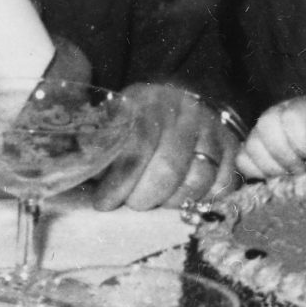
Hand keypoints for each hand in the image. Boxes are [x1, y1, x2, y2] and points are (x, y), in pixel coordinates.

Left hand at [89, 84, 238, 211]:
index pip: (137, 143)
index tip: (105, 203)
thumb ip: (97, 145)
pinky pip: (223, 185)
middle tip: (132, 205)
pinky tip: (183, 201)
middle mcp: (185, 111)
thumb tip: (73, 172)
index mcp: (149, 101)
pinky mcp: (232, 147)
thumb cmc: (138, 122)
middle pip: (169, 166)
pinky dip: (202, 200)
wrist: (182, 104)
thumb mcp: (114, 122)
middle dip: (145, 197)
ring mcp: (212, 129)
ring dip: (171, 202)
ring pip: (197, 179)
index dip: (120, 180)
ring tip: (156, 203)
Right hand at [237, 97, 305, 179]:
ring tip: (292, 175)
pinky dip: (258, 173)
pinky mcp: (251, 154)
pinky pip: (242, 161)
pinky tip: (277, 177)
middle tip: (302, 169)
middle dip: (286, 155)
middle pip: (266, 124)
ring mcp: (263, 134)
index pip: (291, 117)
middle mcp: (279, 114)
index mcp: (304, 107)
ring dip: (274, 167)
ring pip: (252, 144)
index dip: (303, 143)